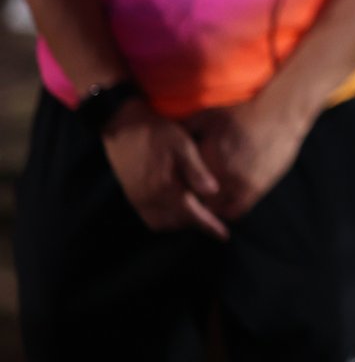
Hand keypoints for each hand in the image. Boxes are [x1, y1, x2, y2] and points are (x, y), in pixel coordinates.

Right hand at [100, 100, 228, 238]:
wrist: (123, 125)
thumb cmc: (157, 132)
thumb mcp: (182, 146)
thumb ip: (197, 171)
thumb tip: (213, 192)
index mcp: (164, 188)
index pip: (191, 215)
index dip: (209, 226)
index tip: (224, 235)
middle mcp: (149, 199)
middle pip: (175, 223)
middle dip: (194, 224)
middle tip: (211, 219)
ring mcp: (137, 199)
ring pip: (160, 223)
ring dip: (178, 222)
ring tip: (195, 213)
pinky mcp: (131, 195)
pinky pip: (149, 216)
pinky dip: (164, 218)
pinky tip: (175, 206)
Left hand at [186, 94, 313, 219]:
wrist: (280, 114)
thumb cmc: (243, 113)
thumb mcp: (209, 115)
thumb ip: (185, 128)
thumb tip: (164, 136)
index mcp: (205, 157)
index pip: (181, 185)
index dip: (177, 188)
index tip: (175, 187)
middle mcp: (221, 174)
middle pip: (196, 201)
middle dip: (191, 201)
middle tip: (189, 198)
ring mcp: (239, 184)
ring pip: (215, 210)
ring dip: (209, 209)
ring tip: (207, 202)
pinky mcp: (256, 189)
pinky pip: (236, 212)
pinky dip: (228, 211)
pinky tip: (225, 204)